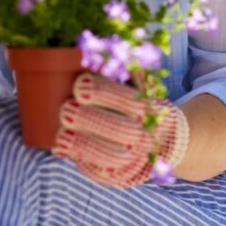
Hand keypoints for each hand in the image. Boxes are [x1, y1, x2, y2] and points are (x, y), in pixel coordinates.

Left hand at [52, 72, 188, 186]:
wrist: (165, 140)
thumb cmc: (140, 103)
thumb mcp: (138, 84)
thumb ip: (121, 69)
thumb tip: (93, 50)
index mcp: (150, 110)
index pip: (128, 101)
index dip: (103, 92)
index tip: (79, 83)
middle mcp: (146, 136)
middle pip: (120, 130)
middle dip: (91, 120)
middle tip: (65, 109)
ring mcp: (135, 159)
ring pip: (111, 156)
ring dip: (83, 146)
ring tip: (60, 136)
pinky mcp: (122, 175)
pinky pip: (102, 171)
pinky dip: (80, 160)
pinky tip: (61, 150)